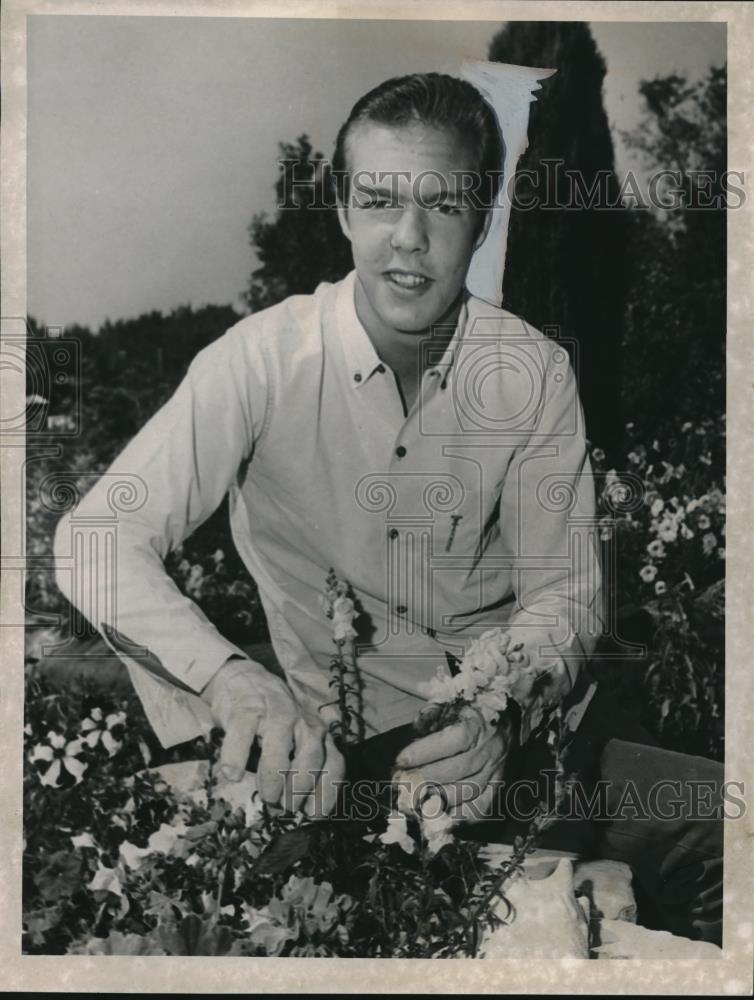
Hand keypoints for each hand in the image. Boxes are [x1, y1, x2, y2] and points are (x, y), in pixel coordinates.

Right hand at [201, 657, 344, 816]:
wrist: (244, 680)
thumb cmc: (273, 721)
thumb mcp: (295, 740)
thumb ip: (300, 767)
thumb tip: (298, 810)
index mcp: (317, 733)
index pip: (334, 763)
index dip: (327, 791)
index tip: (313, 815)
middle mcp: (302, 721)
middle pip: (311, 754)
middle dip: (301, 786)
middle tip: (286, 806)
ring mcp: (275, 711)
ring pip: (280, 743)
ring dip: (274, 775)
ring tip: (267, 797)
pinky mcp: (247, 707)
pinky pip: (243, 733)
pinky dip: (237, 756)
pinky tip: (232, 775)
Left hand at [392, 704, 512, 822]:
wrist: (499, 720)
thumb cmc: (465, 714)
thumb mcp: (446, 704)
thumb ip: (429, 717)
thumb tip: (413, 736)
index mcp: (477, 725)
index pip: (452, 740)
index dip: (424, 752)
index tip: (400, 761)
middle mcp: (489, 749)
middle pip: (457, 770)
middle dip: (424, 779)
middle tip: (401, 784)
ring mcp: (495, 771)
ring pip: (468, 791)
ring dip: (438, 799)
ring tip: (413, 801)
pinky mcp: (496, 788)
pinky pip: (480, 808)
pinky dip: (458, 818)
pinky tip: (438, 817)